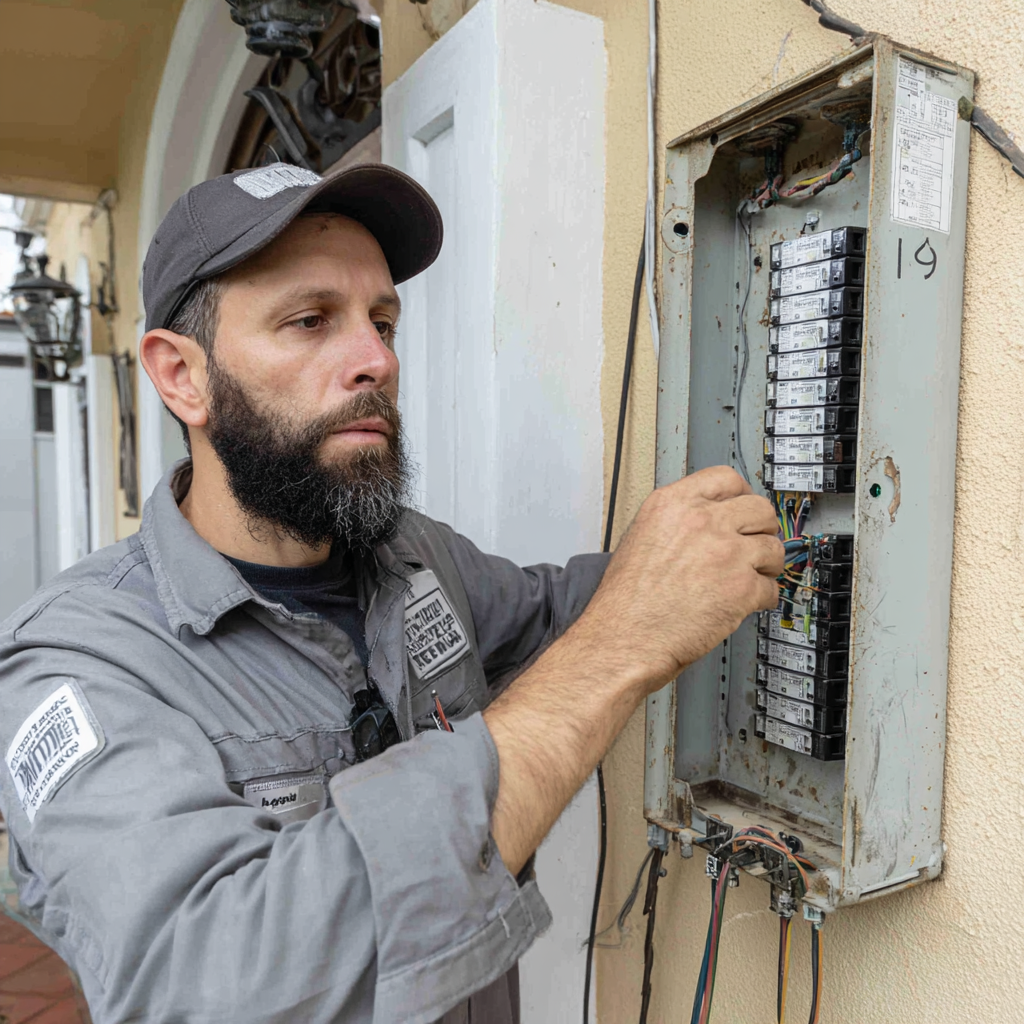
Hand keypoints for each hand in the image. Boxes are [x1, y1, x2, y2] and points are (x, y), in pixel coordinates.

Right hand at [578, 466, 782, 691]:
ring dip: (766, 566)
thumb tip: (706, 522)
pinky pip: (771, 589)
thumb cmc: (625, 599)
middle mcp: (703, 521)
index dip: (742, 494)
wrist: (625, 636)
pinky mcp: (742, 587)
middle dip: (762, 528)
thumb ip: (677, 521)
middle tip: (754, 544)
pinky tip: (744, 604)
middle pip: (759, 508)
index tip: (744, 506)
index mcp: (672, 504)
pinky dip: (762, 599)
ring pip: (773, 548)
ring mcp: (726, 552)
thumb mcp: (640, 536)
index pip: (725, 478)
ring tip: (751, 578)